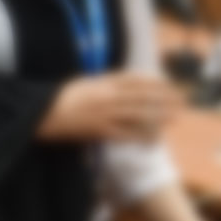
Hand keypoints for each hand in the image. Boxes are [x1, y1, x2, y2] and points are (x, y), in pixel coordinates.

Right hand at [35, 72, 179, 143]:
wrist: (38, 114)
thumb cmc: (56, 99)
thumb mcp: (81, 83)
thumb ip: (102, 82)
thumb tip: (120, 82)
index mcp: (102, 83)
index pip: (136, 80)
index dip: (155, 83)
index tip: (169, 85)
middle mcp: (107, 97)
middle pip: (143, 96)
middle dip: (165, 99)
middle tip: (182, 101)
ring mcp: (104, 114)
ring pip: (138, 114)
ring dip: (159, 117)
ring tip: (174, 118)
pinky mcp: (99, 131)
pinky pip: (126, 134)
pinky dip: (141, 137)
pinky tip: (153, 139)